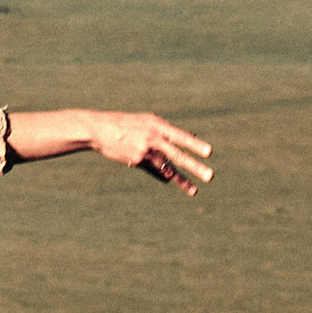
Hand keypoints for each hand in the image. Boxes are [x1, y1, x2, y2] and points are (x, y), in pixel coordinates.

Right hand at [89, 110, 212, 194]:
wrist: (101, 130)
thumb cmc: (128, 123)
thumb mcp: (149, 121)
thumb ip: (170, 130)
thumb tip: (193, 136)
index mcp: (158, 125)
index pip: (181, 136)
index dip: (195, 144)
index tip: (209, 152)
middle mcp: (153, 138)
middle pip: (178, 155)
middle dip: (195, 167)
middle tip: (210, 176)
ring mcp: (145, 151)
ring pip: (168, 169)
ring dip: (182, 180)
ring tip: (194, 191)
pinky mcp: (137, 161)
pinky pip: (155, 171)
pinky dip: (164, 176)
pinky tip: (171, 180)